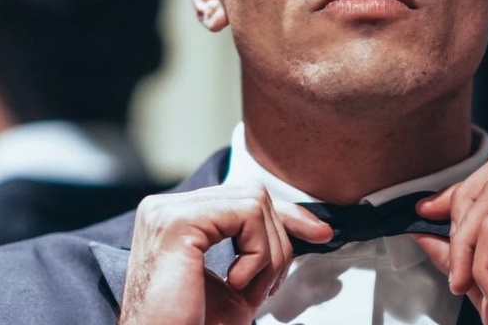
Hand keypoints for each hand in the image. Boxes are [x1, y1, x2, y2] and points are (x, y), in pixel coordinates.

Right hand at [118, 185, 332, 324]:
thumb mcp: (239, 281)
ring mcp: (168, 211)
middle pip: (253, 196)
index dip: (287, 215)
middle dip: (278, 243)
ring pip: (254, 202)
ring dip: (268, 254)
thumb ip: (259, 247)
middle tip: (266, 288)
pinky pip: (247, 215)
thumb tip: (310, 226)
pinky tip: (236, 283)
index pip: (242, 199)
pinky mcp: (177, 222)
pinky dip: (258, 253)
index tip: (320, 233)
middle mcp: (166, 207)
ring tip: (248, 290)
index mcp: (177, 218)